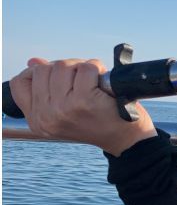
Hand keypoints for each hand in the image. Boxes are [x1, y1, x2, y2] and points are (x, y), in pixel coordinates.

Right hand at [9, 58, 156, 155]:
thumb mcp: (67, 112)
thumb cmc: (100, 123)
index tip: (57, 77)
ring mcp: (64, 109)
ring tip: (93, 83)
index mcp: (38, 121)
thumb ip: (48, 91)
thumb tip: (34, 62)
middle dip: (65, 68)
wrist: (128, 142)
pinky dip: (97, 69)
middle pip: (43, 70)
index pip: (19, 83)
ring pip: (63, 65)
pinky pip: (85, 68)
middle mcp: (47, 117)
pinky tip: (103, 84)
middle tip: (83, 80)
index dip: (37, 73)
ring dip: (81, 68)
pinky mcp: (84, 101)